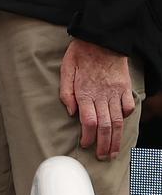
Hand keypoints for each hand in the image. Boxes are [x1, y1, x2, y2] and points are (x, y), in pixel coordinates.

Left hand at [59, 38, 134, 159]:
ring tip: (113, 151)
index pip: (88, 122)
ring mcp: (115, 91)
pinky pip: (128, 106)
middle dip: (103, 145)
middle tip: (102, 157)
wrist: (102, 37)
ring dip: (115, 138)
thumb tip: (70, 112)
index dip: (88, 137)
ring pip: (117, 121)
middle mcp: (102, 94)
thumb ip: (66, 91)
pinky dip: (126, 116)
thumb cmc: (81, 52)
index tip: (86, 145)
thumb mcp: (66, 68)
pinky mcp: (125, 86)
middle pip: (105, 126)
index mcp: (85, 91)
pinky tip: (122, 124)